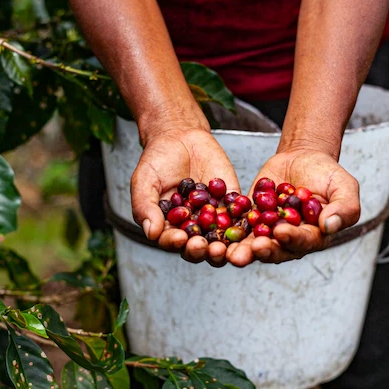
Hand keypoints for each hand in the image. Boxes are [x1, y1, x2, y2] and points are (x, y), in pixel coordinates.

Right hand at [131, 128, 239, 265]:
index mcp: (169, 227)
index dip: (175, 243)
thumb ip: (145, 206)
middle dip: (200, 250)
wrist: (180, 138)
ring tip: (223, 246)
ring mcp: (213, 217)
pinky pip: (240, 215)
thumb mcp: (144, 181)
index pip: (172, 241)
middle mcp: (192, 227)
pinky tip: (245, 221)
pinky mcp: (231, 203)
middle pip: (198, 247)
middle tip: (203, 246)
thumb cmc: (157, 161)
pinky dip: (243, 220)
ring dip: (223, 246)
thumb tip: (151, 233)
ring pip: (220, 238)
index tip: (179, 238)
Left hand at [226, 148, 359, 266]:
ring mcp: (266, 232)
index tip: (282, 232)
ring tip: (227, 252)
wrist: (302, 159)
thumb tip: (330, 225)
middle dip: (261, 251)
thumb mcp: (344, 187)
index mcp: (313, 237)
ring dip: (240, 251)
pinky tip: (213, 231)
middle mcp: (288, 241)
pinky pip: (236, 228)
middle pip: (274, 250)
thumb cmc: (327, 175)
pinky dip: (226, 231)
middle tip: (250, 250)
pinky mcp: (249, 220)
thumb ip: (344, 208)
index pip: (303, 242)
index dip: (292, 239)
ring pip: (252, 246)